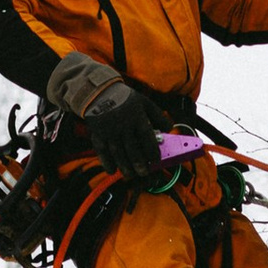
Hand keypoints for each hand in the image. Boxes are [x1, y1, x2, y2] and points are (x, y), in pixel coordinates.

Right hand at [42, 53, 163, 184]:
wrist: (99, 92)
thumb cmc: (125, 97)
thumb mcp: (144, 102)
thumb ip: (158, 115)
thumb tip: (170, 128)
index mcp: (137, 117)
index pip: (147, 138)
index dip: (152, 151)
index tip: (156, 161)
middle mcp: (124, 126)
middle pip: (133, 149)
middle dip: (139, 164)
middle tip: (144, 173)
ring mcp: (110, 131)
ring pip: (118, 153)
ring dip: (125, 167)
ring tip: (131, 175)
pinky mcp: (98, 134)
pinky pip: (102, 152)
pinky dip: (107, 162)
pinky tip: (112, 171)